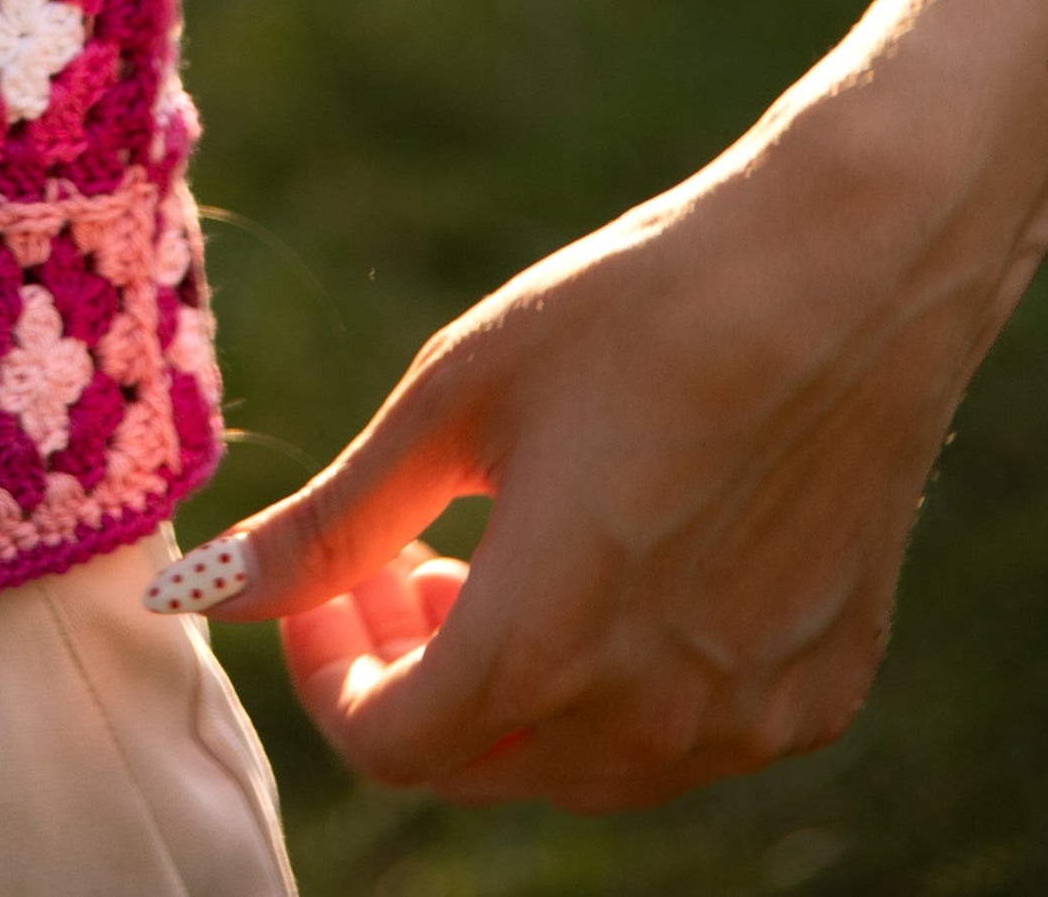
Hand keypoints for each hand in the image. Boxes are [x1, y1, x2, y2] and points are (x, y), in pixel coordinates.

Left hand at [167, 125, 1003, 808]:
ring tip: (486, 556)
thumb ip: (331, 522)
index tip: (321, 583)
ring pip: (578, 764)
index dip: (327, 673)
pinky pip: (682, 739)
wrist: (841, 283)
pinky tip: (606, 571)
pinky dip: (612, 686)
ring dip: (505, 689)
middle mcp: (655, 714)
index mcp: (547, 644)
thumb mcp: (451, 406)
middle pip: (478, 763)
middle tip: (392, 558)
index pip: (390, 745)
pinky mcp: (820, 692)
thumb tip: (205, 587)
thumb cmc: (630, 318)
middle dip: (405, 673)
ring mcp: (751, 718)